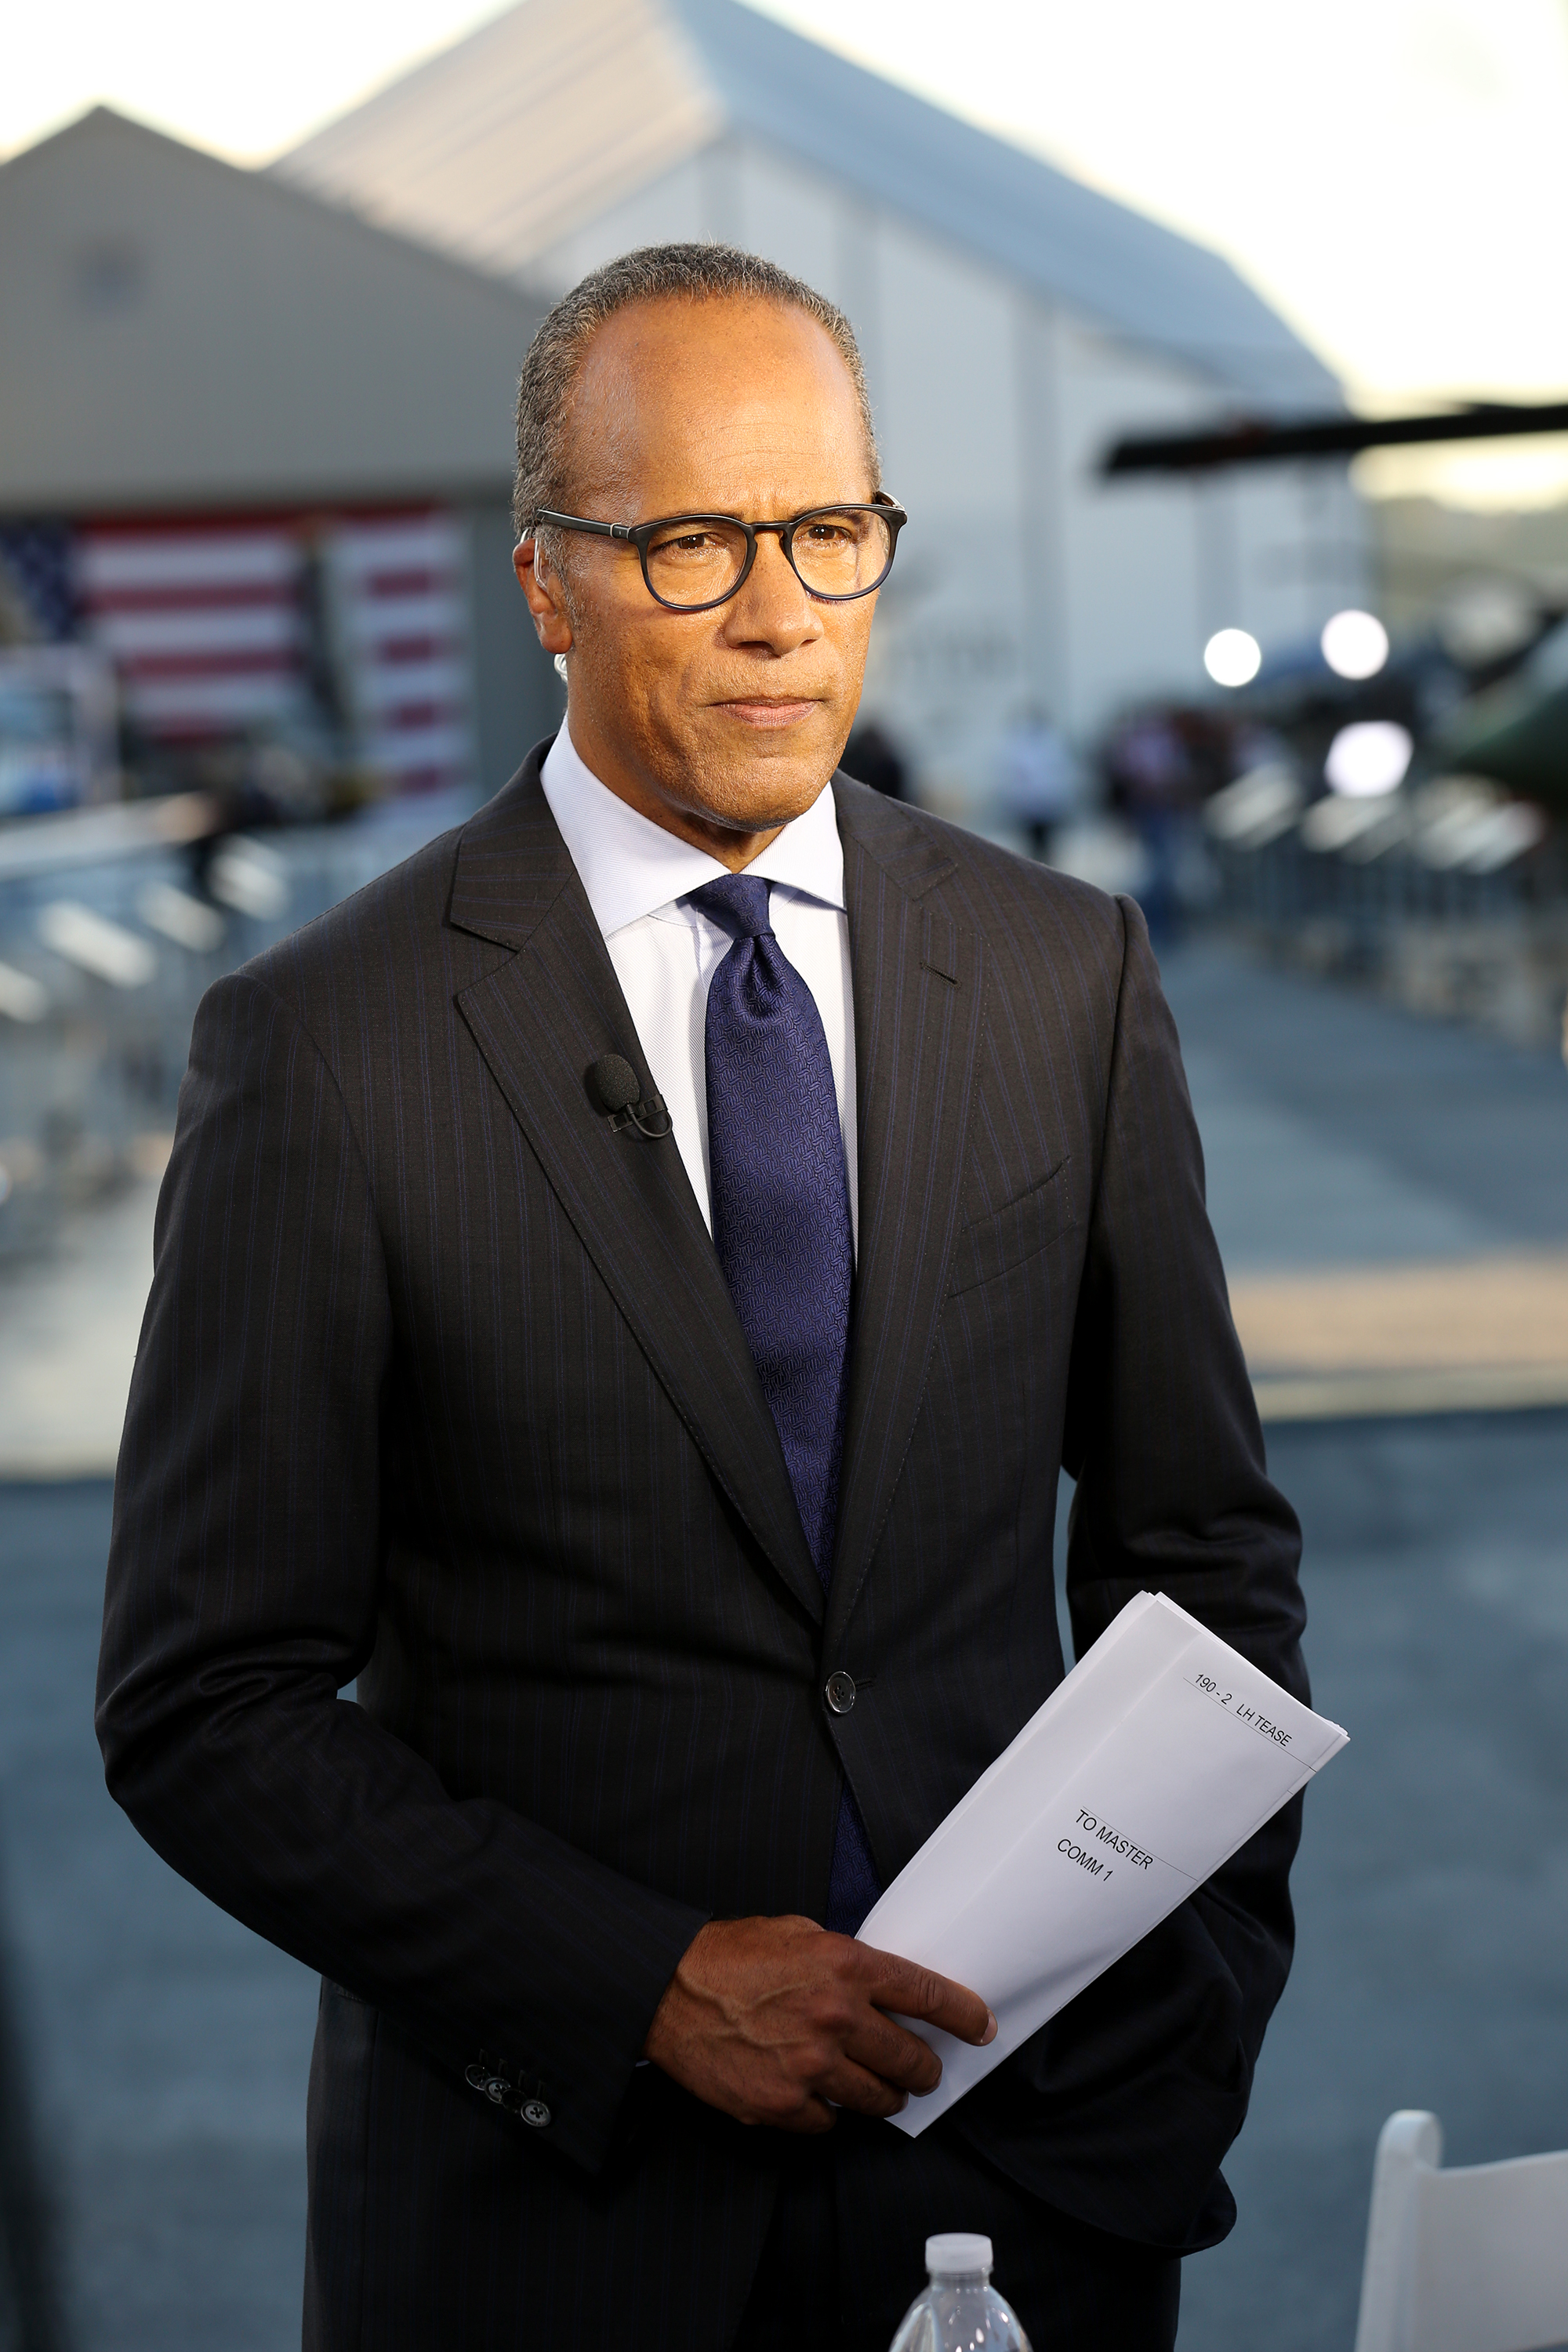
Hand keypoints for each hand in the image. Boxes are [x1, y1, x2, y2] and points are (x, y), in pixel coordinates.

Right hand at [642, 1913, 996, 2131]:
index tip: (982, 2027)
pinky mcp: (783, 2106)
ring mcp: (810, 2068)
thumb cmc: (731, 1956)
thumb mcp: (799, 1935)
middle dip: (925, 2069)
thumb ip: (847, 1962)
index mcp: (844, 1966)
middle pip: (913, 2061)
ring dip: (884, 2095)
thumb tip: (888, 1990)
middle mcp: (835, 2018)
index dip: (965, 2015)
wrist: (667, 1989)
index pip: (927, 1995)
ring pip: (879, 2100)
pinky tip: (814, 2092)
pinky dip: (828, 2112)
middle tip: (922, 2069)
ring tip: (875, 2086)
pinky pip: (830, 2123)